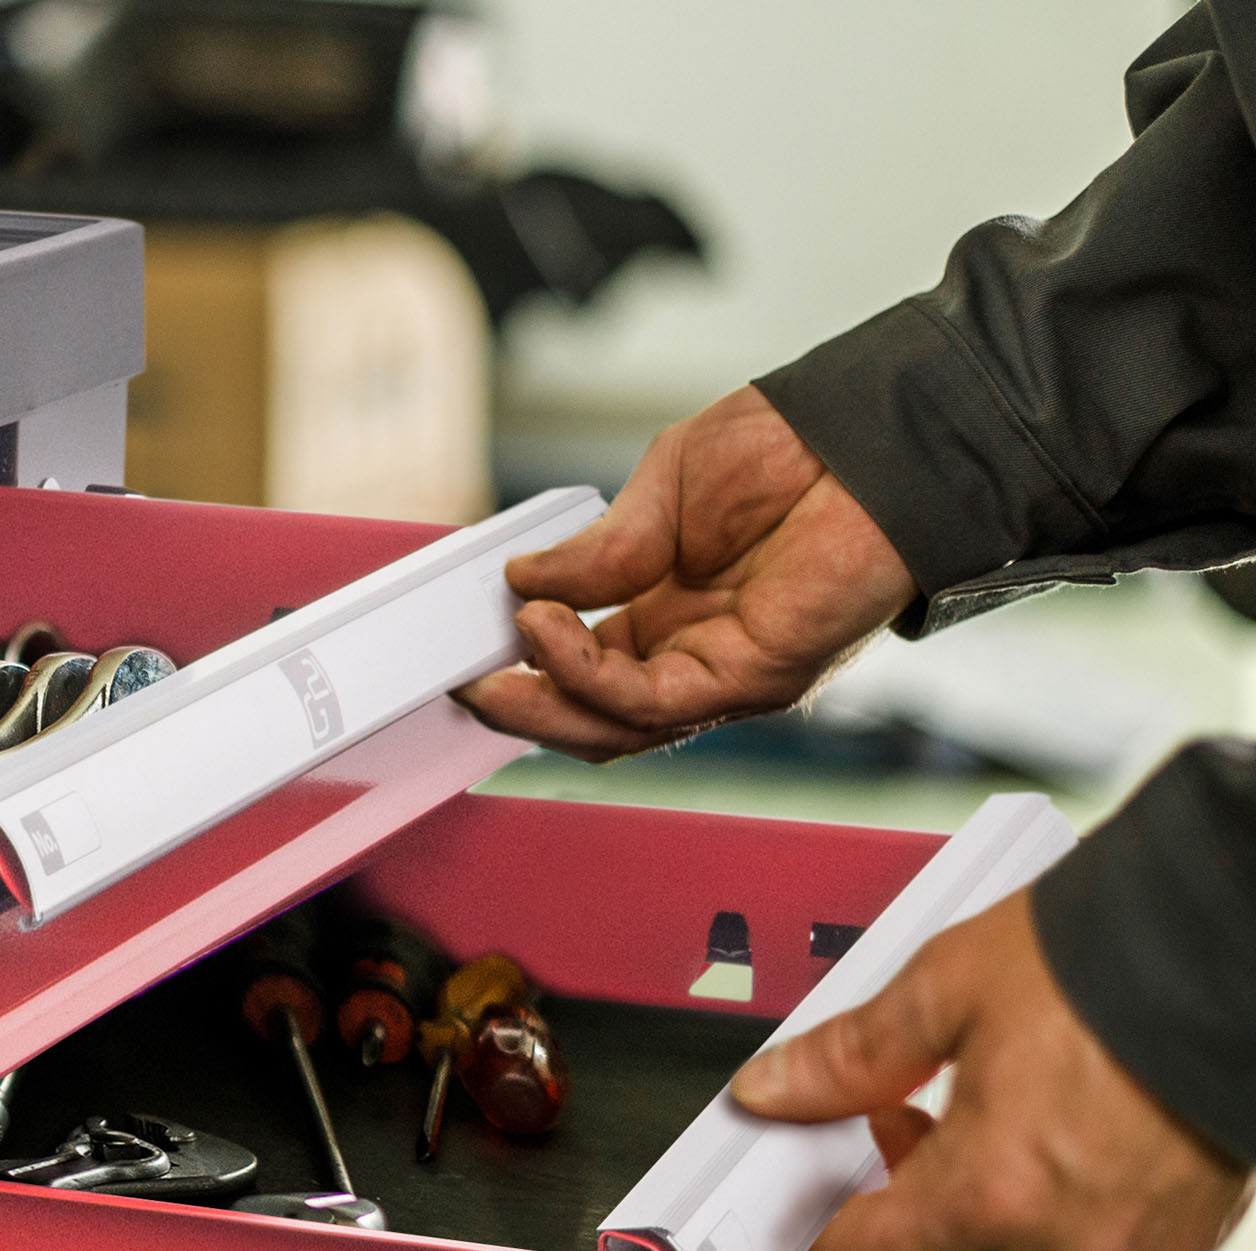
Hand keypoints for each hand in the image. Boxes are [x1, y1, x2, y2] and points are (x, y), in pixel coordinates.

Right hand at [462, 387, 917, 760]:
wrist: (879, 431)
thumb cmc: (795, 446)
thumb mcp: (665, 485)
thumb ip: (600, 548)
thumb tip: (526, 582)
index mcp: (672, 611)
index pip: (585, 665)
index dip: (524, 664)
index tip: (469, 644)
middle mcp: (697, 653)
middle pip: (591, 717)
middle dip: (520, 706)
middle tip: (464, 679)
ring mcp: (727, 672)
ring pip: (614, 726)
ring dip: (544, 700)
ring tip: (502, 652)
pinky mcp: (754, 676)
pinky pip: (650, 699)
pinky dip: (586, 674)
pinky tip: (549, 632)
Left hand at [729, 889, 1249, 1250]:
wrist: (1241, 939)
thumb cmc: (1120, 959)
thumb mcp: (947, 987)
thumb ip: (847, 1057)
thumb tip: (777, 1090)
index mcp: (996, 1192)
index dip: (803, 1245)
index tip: (782, 1210)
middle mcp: (1070, 1247)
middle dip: (874, 1249)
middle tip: (863, 1162)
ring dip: (954, 1236)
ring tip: (953, 1129)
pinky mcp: (1183, 1239)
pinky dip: (1029, 1225)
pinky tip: (1026, 1144)